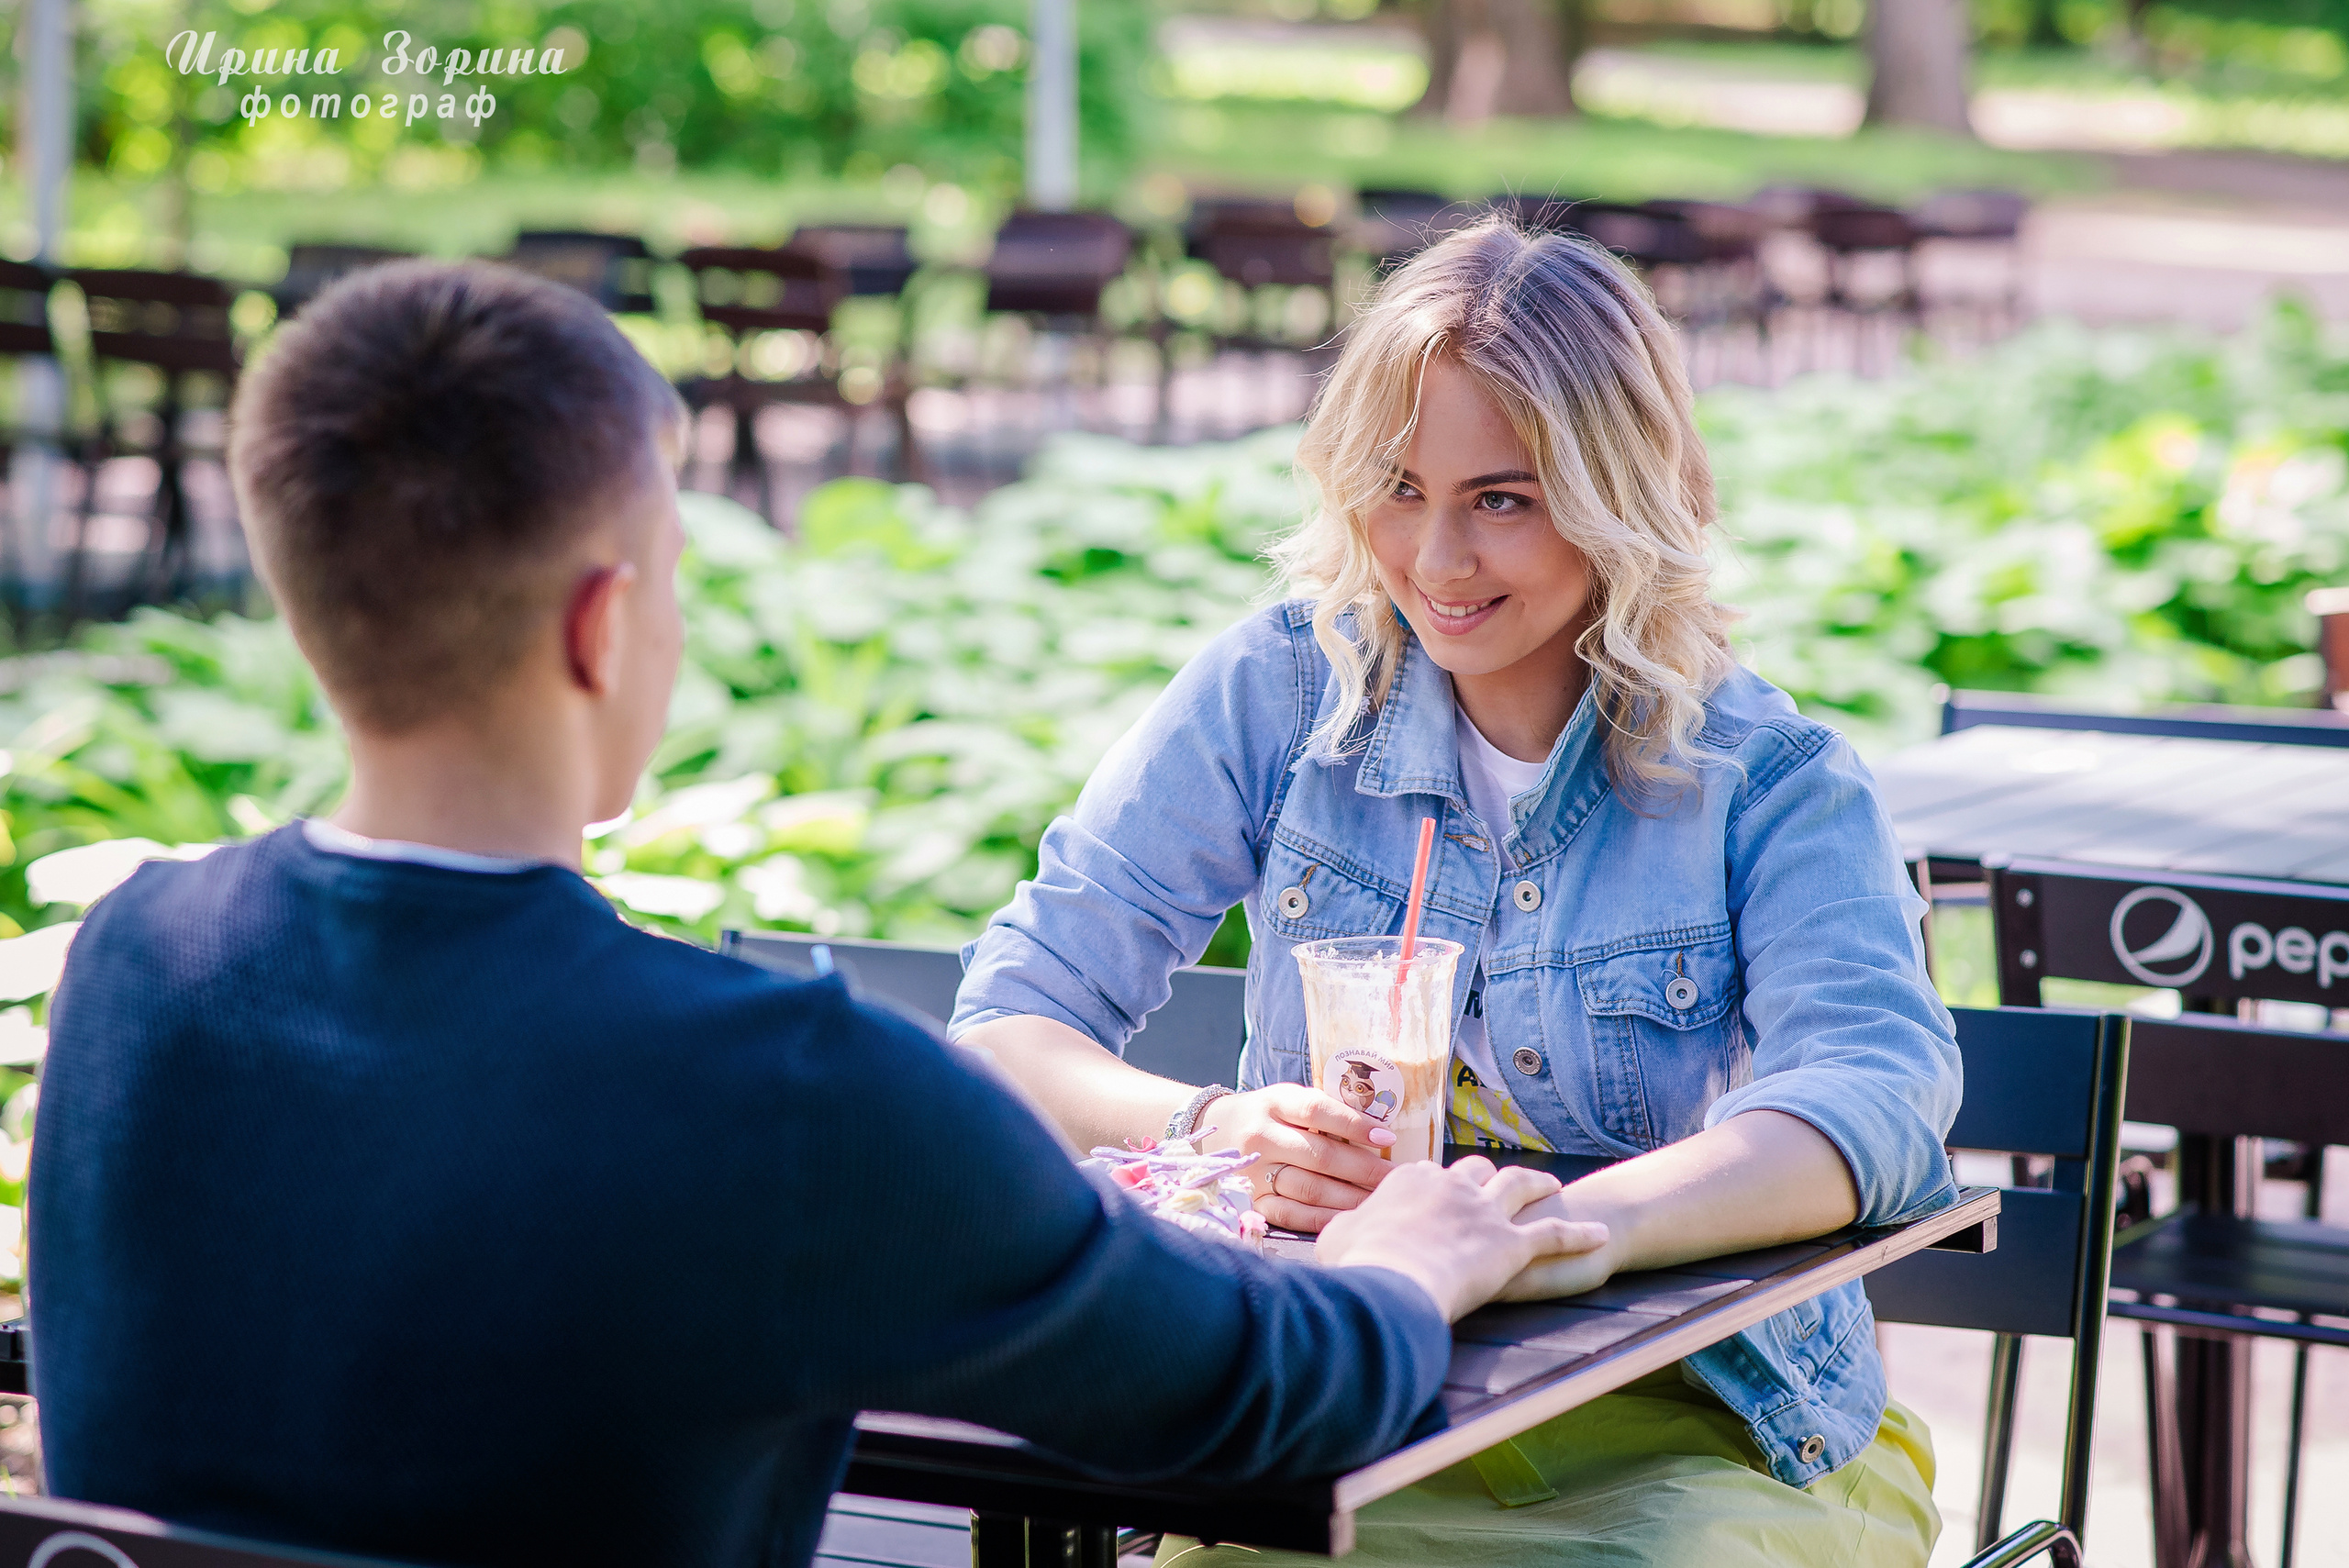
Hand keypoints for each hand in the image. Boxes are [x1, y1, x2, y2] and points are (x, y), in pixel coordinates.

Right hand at [1193, 1084, 1399, 1233]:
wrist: (1215, 1130)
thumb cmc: (1268, 1114)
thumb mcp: (1288, 1099)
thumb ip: (1325, 1110)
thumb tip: (1379, 1132)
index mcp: (1274, 1103)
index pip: (1317, 1110)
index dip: (1354, 1124)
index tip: (1387, 1138)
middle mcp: (1261, 1137)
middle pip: (1319, 1155)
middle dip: (1364, 1169)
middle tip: (1396, 1179)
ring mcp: (1254, 1172)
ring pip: (1309, 1188)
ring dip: (1350, 1197)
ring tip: (1381, 1201)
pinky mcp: (1251, 1200)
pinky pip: (1291, 1215)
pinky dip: (1322, 1219)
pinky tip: (1349, 1219)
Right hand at [1316, 1156, 1611, 1322]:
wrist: (1392, 1280)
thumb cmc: (1358, 1264)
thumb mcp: (1336, 1240)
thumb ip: (1345, 1231)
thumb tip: (1336, 1236)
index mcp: (1411, 1180)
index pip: (1427, 1174)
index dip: (1433, 1186)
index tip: (1434, 1194)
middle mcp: (1452, 1185)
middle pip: (1476, 1171)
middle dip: (1486, 1176)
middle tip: (1496, 1184)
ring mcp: (1485, 1212)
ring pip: (1521, 1188)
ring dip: (1539, 1186)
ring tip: (1553, 1187)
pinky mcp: (1513, 1244)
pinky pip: (1555, 1236)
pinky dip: (1579, 1235)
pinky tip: (1600, 1235)